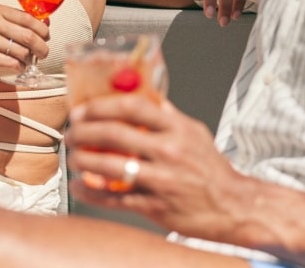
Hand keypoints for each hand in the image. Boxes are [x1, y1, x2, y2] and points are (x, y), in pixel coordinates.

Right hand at [0, 4, 48, 77]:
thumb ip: (16, 20)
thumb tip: (45, 22)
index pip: (29, 18)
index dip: (43, 29)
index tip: (46, 36)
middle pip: (29, 36)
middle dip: (42, 47)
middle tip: (44, 52)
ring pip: (23, 51)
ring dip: (30, 59)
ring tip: (27, 60)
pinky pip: (13, 63)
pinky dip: (20, 67)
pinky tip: (18, 66)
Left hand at [66, 95, 249, 241]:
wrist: (232, 206)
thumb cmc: (213, 171)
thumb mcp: (196, 133)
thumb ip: (170, 116)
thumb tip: (148, 98)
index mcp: (177, 128)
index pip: (133, 107)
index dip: (102, 105)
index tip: (83, 108)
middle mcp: (169, 151)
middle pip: (115, 134)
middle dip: (84, 131)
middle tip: (72, 132)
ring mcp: (161, 179)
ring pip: (110, 166)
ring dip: (84, 160)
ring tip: (73, 157)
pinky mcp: (155, 206)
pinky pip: (115, 198)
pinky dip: (92, 191)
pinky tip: (80, 186)